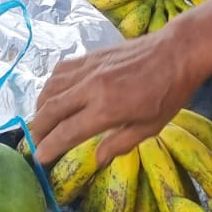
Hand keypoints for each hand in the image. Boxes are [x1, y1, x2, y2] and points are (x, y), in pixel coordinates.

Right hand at [30, 30, 206, 166]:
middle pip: (52, 109)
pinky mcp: (89, 56)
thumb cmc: (168, 94)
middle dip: (39, 129)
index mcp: (107, 108)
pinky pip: (60, 70)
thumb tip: (97, 159)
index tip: (39, 159)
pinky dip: (50, 85)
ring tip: (40, 122)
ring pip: (51, 88)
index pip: (68, 131)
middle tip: (35, 143)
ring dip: (40, 107)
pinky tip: (52, 94)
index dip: (50, 146)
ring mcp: (88, 68)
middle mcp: (90, 87)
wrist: (176, 52)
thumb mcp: (150, 127)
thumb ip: (120, 143)